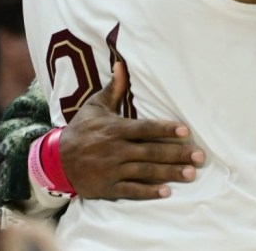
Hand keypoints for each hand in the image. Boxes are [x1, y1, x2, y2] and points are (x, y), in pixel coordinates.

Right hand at [60, 62, 205, 199]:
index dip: (165, 129)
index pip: (145, 128)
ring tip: (190, 174)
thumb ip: (114, 88)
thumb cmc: (81, 129)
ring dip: (169, 173)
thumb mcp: (95, 106)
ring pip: (145, 171)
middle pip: (151, 151)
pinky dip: (148, 192)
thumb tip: (121, 64)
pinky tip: (166, 192)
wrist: (55, 160)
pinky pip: (131, 191)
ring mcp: (112, 170)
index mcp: (115, 128)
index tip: (185, 132)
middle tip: (200, 157)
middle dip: (177, 154)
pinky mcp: (107, 188)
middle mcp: (115, 149)